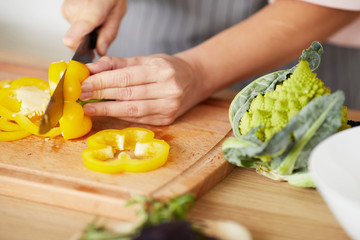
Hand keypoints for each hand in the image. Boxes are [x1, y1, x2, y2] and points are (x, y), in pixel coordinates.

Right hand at [61, 0, 126, 55]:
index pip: (76, 32)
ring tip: (97, 20)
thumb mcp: (117, 14)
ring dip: (86, 34)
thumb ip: (108, 34)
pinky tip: (90, 17)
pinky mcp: (64, 10)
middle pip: (77, 40)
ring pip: (75, 34)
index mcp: (90, 12)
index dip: (77, 45)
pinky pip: (73, 27)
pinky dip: (82, 27)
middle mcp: (73, 11)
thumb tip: (100, 51)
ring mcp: (66, 10)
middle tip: (101, 31)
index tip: (80, 52)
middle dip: (89, 42)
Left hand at [79, 54, 206, 124]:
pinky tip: (107, 112)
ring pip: (132, 110)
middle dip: (101, 95)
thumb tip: (91, 69)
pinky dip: (121, 115)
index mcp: (162, 70)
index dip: (103, 82)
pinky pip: (139, 118)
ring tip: (90, 108)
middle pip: (127, 94)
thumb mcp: (145, 59)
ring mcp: (169, 107)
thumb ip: (118, 64)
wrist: (194, 79)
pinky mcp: (167, 119)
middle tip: (82, 96)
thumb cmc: (168, 68)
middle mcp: (168, 90)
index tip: (85, 84)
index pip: (126, 78)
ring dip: (108, 110)